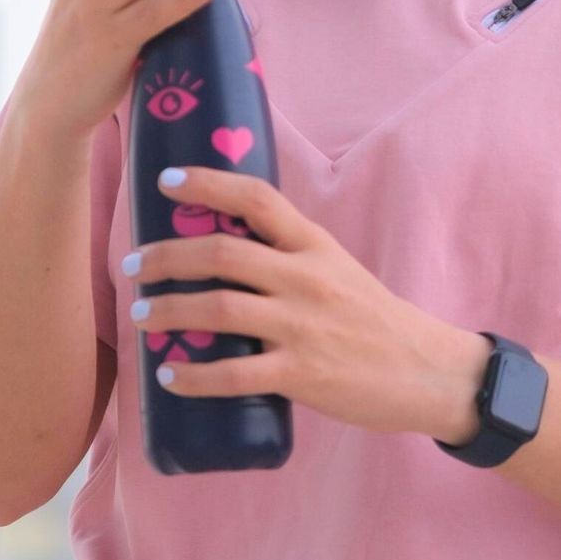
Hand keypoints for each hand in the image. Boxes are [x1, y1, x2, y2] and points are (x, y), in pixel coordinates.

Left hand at [123, 164, 493, 441]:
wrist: (428, 373)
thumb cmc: (376, 323)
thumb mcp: (340, 272)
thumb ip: (291, 261)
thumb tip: (227, 257)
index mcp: (315, 247)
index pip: (258, 199)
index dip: (209, 184)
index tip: (168, 182)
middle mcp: (306, 279)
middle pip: (221, 253)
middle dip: (165, 257)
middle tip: (132, 267)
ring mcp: (302, 326)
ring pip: (217, 308)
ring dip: (167, 312)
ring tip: (141, 319)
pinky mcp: (302, 373)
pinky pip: (233, 374)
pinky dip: (193, 377)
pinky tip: (169, 378)